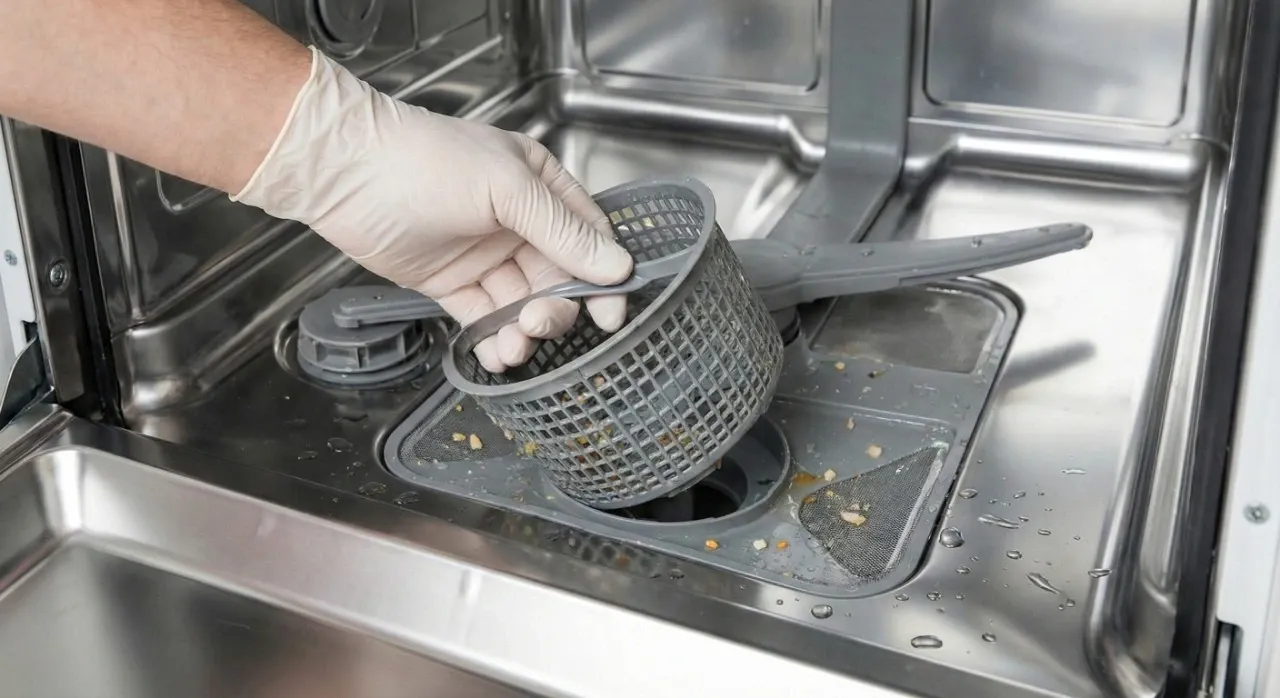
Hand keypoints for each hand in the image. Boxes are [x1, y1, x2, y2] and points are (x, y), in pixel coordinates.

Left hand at [232, 47, 632, 372]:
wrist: (345, 173)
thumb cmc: (424, 162)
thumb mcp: (506, 188)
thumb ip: (561, 232)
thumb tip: (614, 267)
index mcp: (539, 187)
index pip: (589, 237)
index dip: (603, 277)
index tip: (610, 314)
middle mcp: (517, 222)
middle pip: (558, 279)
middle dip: (555, 310)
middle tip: (539, 324)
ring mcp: (485, 255)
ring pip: (521, 304)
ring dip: (523, 331)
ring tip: (513, 348)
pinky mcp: (453, 284)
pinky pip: (484, 318)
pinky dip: (493, 340)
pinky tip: (497, 355)